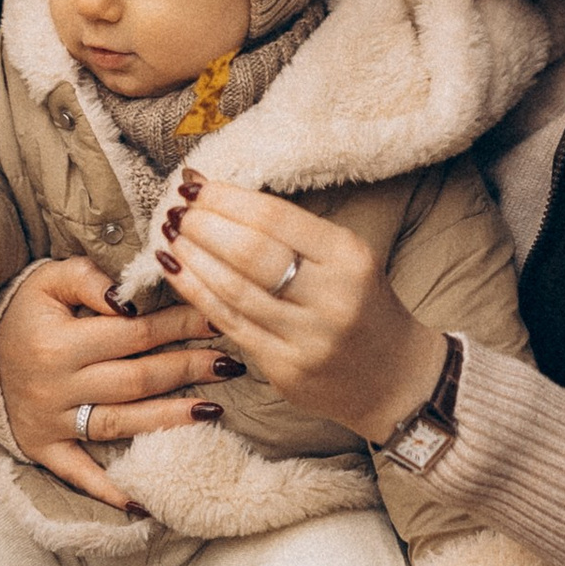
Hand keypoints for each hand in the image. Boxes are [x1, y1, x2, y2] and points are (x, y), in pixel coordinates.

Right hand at [0, 256, 236, 507]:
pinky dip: (108, 490)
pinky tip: (143, 501)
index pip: (134, 333)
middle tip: (230, 364)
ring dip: (169, 419)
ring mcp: (51, 421)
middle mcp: (56, 384)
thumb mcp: (48, 279)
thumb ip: (89, 279)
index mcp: (60, 341)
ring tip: (213, 412)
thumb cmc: (22, 311)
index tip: (217, 321)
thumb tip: (129, 297)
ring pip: (120, 423)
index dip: (179, 325)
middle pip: (137, 379)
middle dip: (188, 368)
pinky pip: (78, 473)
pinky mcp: (43, 448)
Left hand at [157, 173, 447, 439]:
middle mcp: (332, 298)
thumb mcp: (344, 260)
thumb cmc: (362, 306)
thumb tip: (219, 195)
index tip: (193, 185)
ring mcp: (308, 339)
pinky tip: (176, 272)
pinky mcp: (286, 370)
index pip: (275, 218)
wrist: (396, 380)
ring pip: (233, 290)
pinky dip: (196, 294)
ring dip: (192, 258)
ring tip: (168, 236)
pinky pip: (230, 325)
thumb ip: (290, 233)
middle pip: (250, 252)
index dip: (226, 199)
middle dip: (203, 226)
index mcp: (349, 258)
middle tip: (175, 210)